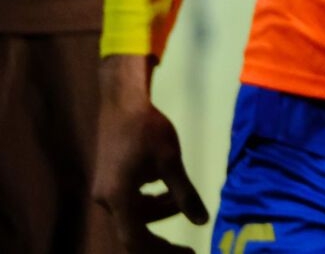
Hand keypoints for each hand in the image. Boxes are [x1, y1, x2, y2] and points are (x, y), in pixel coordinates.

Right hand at [92, 55, 207, 251]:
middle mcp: (105, 199)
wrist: (123, 104)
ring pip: (134, 215)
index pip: (135, 239)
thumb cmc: (148, 130)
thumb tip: (202, 221)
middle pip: (135, 229)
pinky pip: (130, 202)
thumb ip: (184, 194)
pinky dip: (150, 201)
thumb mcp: (171, 162)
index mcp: (117, 198)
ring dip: (160, 212)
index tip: (186, 253)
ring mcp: (104, 191)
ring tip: (181, 197)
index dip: (160, 251)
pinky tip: (165, 187)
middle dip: (162, 235)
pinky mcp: (109, 181)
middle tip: (188, 242)